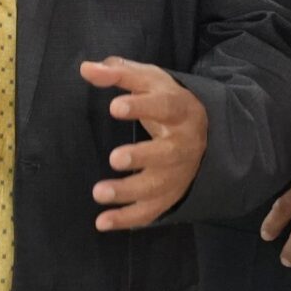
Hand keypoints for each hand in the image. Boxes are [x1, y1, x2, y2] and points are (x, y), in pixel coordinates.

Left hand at [81, 58, 207, 230]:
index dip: (141, 107)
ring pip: (158, 186)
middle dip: (142, 156)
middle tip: (115, 158)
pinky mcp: (170, 194)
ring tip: (99, 192)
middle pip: (167, 152)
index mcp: (180, 109)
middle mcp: (184, 143)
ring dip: (129, 192)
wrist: (204, 131)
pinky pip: (151, 211)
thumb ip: (119, 72)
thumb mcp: (148, 80)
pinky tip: (102, 222)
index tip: (114, 108)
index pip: (164, 106)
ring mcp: (178, 172)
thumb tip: (86, 68)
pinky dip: (127, 219)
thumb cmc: (166, 101)